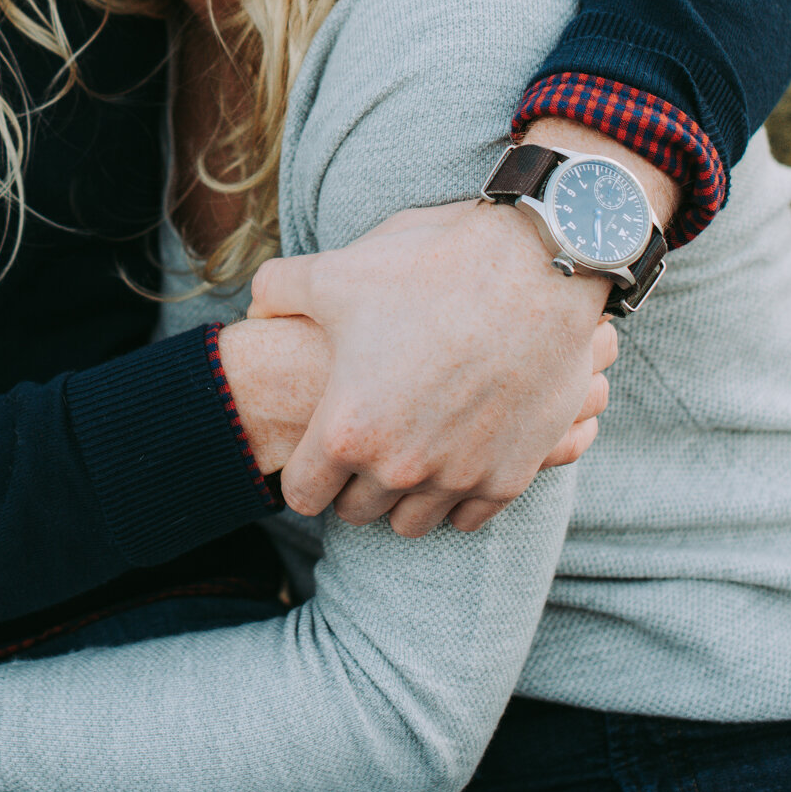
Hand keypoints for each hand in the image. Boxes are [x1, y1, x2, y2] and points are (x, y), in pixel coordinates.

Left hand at [247, 199, 619, 537]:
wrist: (536, 269)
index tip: (315, 448)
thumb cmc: (429, 268)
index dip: (303, 470)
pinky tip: (453, 453)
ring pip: (411, 523)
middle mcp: (400, 468)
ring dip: (403, 495)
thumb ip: (278, 292)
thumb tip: (254, 312)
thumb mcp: (336, 272)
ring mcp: (458, 478)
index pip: (302, 495)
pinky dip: (457, 493)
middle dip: (352, 482)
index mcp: (348, 430)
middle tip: (364, 443)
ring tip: (406, 453)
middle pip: (355, 512)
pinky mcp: (510, 477)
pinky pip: (468, 518)